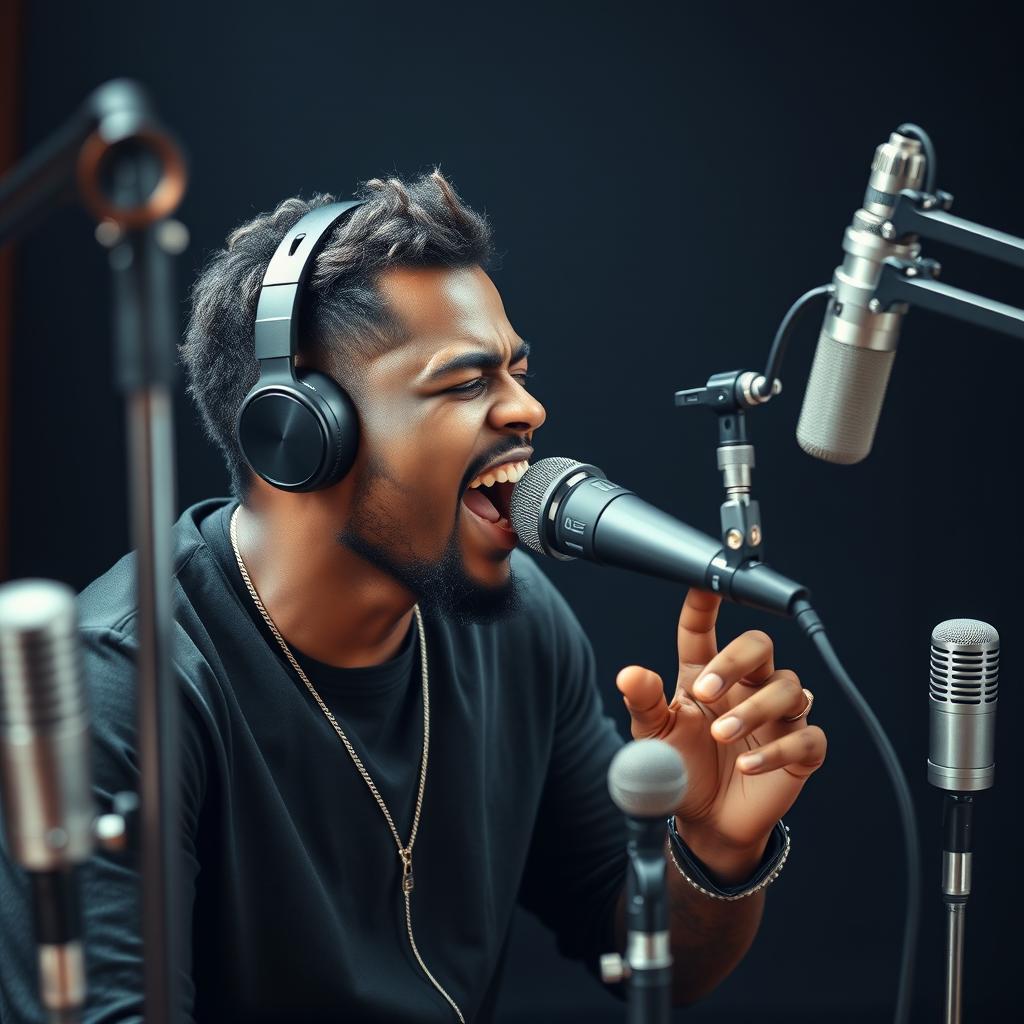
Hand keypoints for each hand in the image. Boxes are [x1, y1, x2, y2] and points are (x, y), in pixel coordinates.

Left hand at [616, 589, 826, 876]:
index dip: (706, 603)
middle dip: (734, 661)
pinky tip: (747, 765)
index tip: (707, 583)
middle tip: (705, 693)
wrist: (704, 823)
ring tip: (721, 737)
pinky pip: (807, 736)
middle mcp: (745, 686)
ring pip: (789, 686)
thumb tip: (630, 673)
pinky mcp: (800, 750)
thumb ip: (644, 702)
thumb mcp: (653, 736)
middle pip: (759, 645)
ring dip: (754, 709)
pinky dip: (777, 750)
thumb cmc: (679, 768)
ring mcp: (776, 716)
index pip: (704, 630)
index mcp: (705, 674)